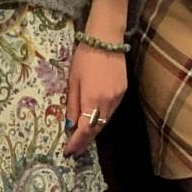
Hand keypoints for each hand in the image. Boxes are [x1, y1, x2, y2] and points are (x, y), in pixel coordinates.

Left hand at [63, 41, 126, 155]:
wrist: (105, 39)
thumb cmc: (84, 58)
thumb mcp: (72, 81)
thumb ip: (72, 105)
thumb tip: (70, 126)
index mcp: (93, 99)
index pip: (85, 130)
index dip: (77, 143)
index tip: (68, 152)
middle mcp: (108, 102)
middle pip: (97, 128)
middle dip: (85, 140)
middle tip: (75, 149)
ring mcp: (118, 97)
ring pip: (105, 120)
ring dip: (94, 129)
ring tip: (82, 136)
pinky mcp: (123, 91)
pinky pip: (111, 110)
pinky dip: (101, 117)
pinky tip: (94, 117)